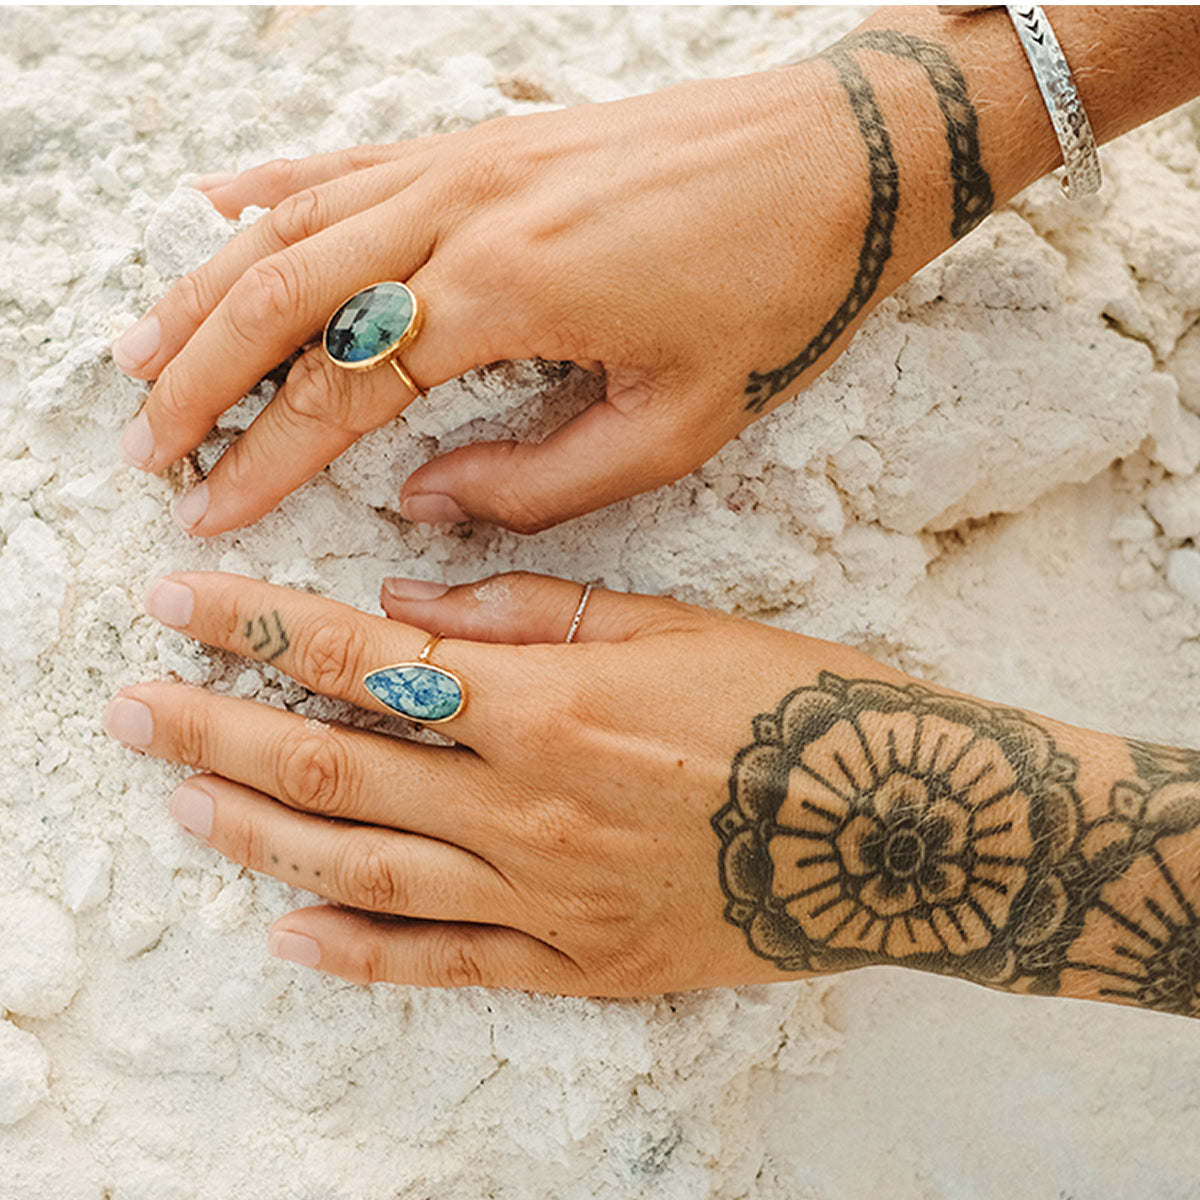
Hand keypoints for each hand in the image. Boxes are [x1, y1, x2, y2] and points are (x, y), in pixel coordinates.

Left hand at [104, 570, 1199, 1014]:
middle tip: (131, 707)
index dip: (256, 628)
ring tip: (184, 801)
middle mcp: (527, 804)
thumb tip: (404, 602)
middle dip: (218, 728)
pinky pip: (449, 964)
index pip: (359, 658)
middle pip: (335, 767)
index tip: (178, 604)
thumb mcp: (669, 622)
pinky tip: (291, 934)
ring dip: (264, 832)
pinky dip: (363, 952)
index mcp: (547, 702)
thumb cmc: (794, 702)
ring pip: (368, 868)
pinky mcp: (584, 961)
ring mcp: (549, 896)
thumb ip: (526, 612)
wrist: (901, 825)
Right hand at [111, 58, 934, 536]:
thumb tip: (423, 501)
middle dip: (199, 377)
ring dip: (204, 291)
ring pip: (292, 223)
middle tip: (147, 444)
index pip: (342, 386)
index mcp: (507, 293)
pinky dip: (271, 188)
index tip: (210, 507)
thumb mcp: (674, 426)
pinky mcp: (486, 138)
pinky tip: (215, 207)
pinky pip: (349, 159)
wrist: (842, 160)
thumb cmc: (775, 295)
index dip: (264, 456)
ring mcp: (466, 160)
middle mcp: (462, 210)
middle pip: (280, 296)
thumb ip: (537, 480)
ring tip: (140, 354)